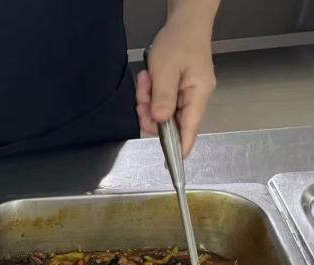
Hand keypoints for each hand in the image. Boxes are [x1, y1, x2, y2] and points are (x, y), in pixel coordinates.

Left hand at [136, 6, 216, 156]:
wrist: (184, 22)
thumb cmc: (179, 42)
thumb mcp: (166, 70)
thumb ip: (163, 98)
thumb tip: (161, 122)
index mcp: (198, 95)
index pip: (190, 129)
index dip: (180, 148)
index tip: (170, 166)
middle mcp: (196, 98)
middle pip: (170, 123)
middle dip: (150, 114)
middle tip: (142, 99)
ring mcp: (187, 95)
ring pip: (161, 113)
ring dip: (147, 101)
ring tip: (146, 81)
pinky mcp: (177, 90)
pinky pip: (160, 102)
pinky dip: (149, 94)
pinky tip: (148, 80)